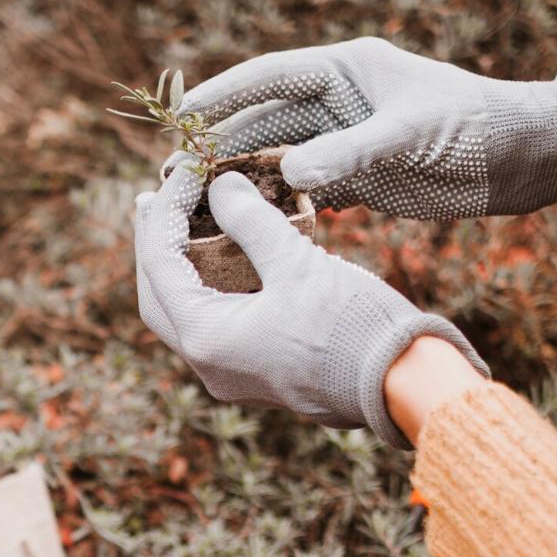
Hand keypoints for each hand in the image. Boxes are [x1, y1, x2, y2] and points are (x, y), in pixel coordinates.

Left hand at [135, 160, 488, 447]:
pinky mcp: (255, 373)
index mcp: (206, 337)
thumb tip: (221, 185)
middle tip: (157, 198)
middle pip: (158, 294)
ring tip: (183, 222)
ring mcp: (229, 374)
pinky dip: (210, 287)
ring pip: (185, 313)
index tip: (184, 170)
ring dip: (180, 267)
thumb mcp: (298, 263)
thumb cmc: (352, 325)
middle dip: (155, 243)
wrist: (402, 386)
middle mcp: (207, 364)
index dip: (165, 210)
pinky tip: (221, 258)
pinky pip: (215, 325)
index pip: (159, 263)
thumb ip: (251, 221)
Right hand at [176, 37, 556, 219]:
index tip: (183, 116)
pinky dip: (271, 207)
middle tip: (174, 175)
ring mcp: (340, 142)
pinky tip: (240, 227)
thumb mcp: (410, 134)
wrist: (521, 160)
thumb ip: (349, 152)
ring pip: (274, 161)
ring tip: (194, 205)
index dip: (223, 96)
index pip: (270, 77)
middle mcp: (335, 104)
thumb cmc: (474, 127)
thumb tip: (288, 172)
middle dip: (217, 148)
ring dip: (237, 182)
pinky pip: (298, 193)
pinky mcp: (351, 180)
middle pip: (261, 123)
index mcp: (345, 70)